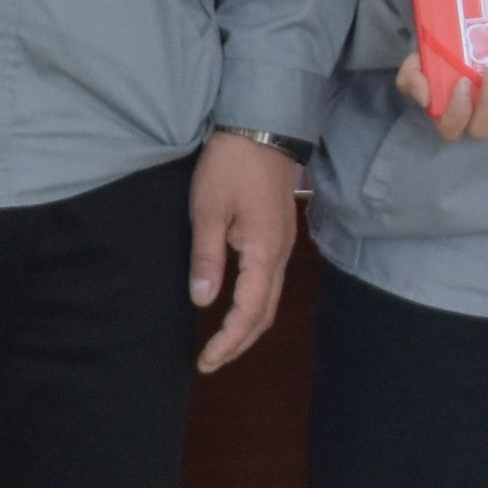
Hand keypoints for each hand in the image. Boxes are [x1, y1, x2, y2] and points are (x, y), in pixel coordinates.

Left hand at [190, 130, 301, 373]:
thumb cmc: (231, 164)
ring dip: (248, 326)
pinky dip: (254, 305)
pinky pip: (271, 282)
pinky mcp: (278, 234)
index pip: (249, 312)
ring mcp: (284, 245)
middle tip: (211, 361)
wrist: (262, 126)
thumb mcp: (208, 209)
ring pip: (271, 300)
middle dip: (239, 342)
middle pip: (266, 314)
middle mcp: (281, 255)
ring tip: (222, 342)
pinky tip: (237, 305)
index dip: (229, 340)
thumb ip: (207, 257)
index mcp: (264, 252)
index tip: (207, 360)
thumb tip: (203, 300)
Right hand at [395, 50, 487, 141]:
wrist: (461, 42)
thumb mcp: (418, 63)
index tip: (464, 82)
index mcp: (450, 115)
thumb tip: (426, 97)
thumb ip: (412, 78)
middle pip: (483, 129)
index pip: (451, 130)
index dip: (459, 112)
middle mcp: (477, 120)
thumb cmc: (438, 59)